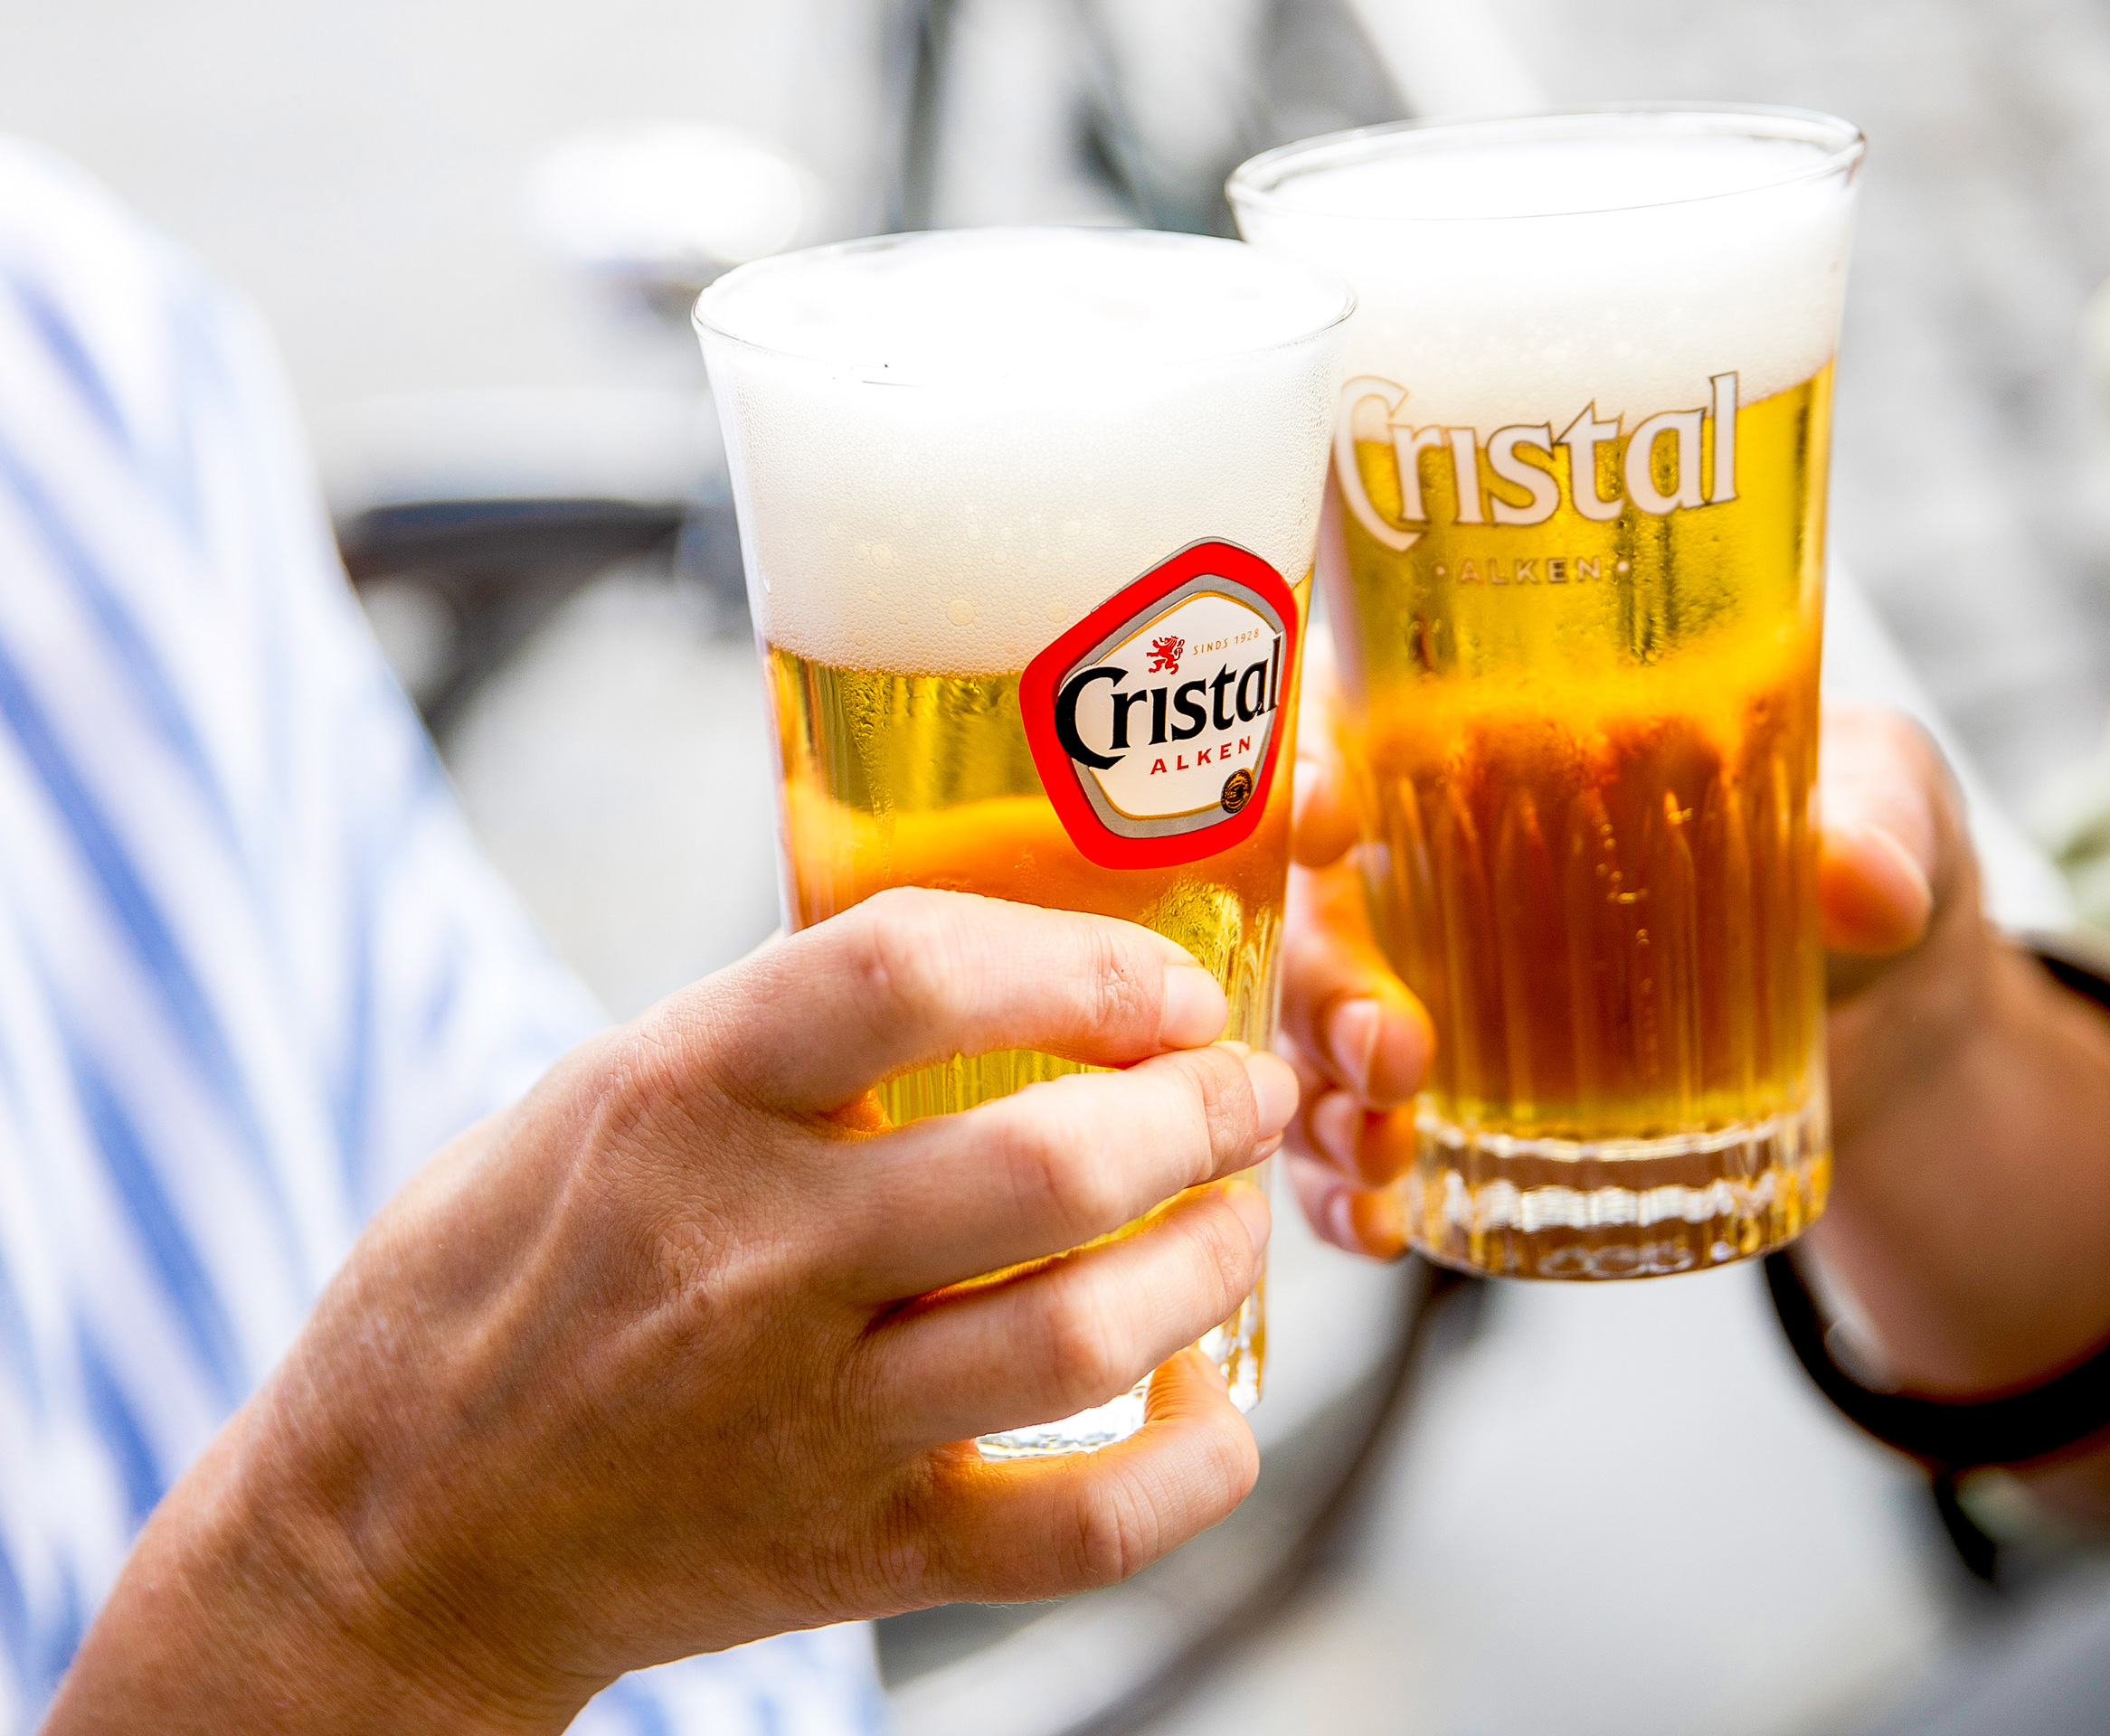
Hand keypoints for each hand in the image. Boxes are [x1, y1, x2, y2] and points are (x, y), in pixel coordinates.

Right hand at [48, 890, 1295, 1733]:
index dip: (1080, 957)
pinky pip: (1075, 1535)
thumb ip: (774, 1035)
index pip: (912, 971)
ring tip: (1240, 1219)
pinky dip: (1188, 1478)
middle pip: (1047, 1163)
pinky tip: (1223, 1418)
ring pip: (1083, 1333)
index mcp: (679, 1102)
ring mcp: (807, 1418)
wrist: (389, 1535)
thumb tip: (993, 962)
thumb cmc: (493, 1281)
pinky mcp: (853, 1557)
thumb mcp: (595, 1095)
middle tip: (1245, 1088)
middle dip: (1197, 1109)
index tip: (1161, 978)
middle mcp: (750, 1256)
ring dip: (1210, 1263)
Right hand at [1282, 687, 2109, 1351]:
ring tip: (1387, 1154)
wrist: (1880, 1003)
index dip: (1302, 766)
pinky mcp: (1451, 1104)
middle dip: (1323, 985)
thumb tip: (1864, 882)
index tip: (1325, 822)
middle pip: (1311, 910)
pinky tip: (1385, 1223)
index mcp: (1497, 741)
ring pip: (1307, 1039)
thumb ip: (1876, 824)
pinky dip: (1349, 1190)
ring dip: (1322, 1101)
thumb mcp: (1886, 805)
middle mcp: (1427, 862)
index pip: (1350, 723)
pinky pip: (1357, 1141)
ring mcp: (1426, 990)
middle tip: (1397, 1054)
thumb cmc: (1855, 842)